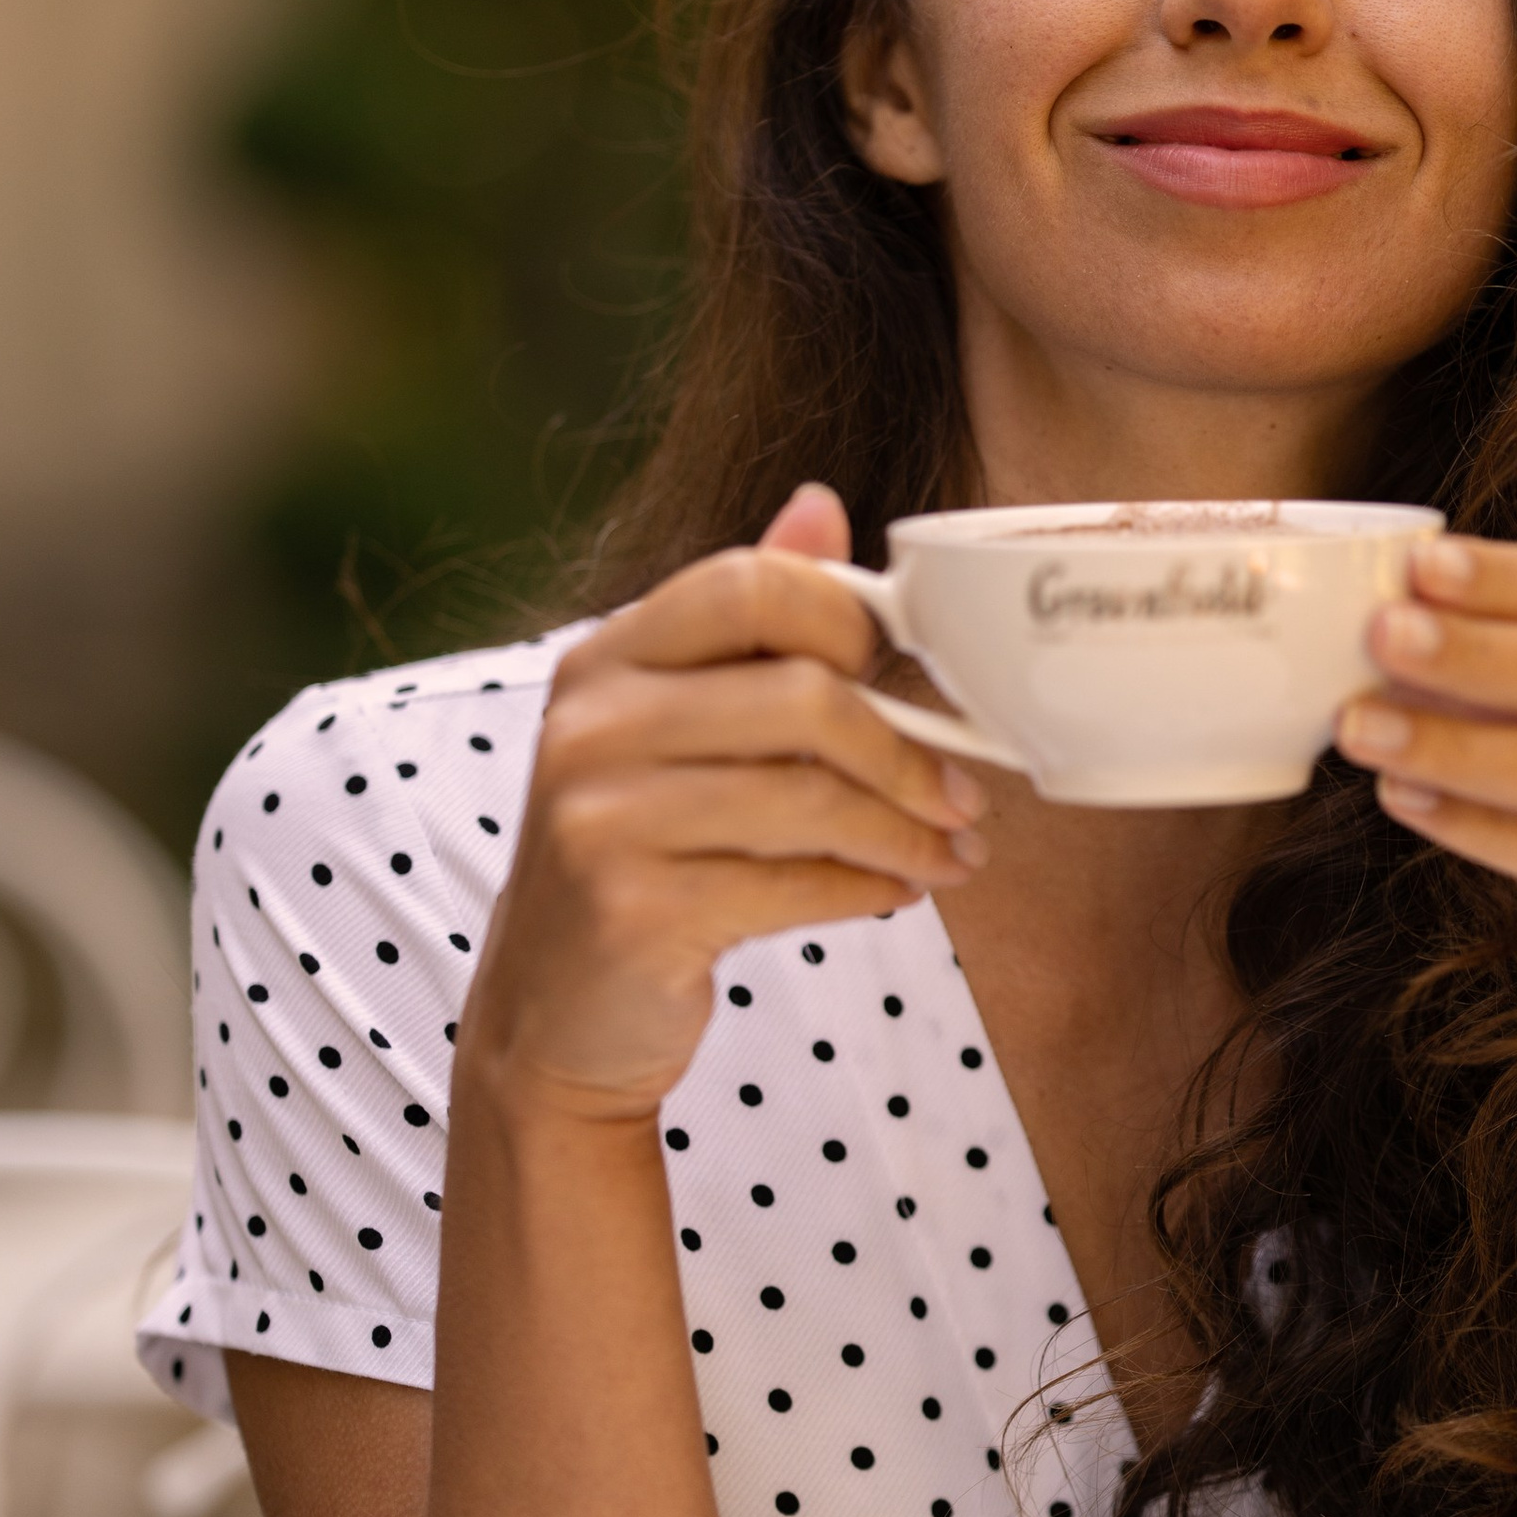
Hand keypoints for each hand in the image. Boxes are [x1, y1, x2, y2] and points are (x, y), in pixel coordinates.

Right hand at [463, 484, 985, 1121]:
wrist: (555, 1011)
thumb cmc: (639, 855)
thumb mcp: (674, 727)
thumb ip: (746, 620)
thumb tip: (821, 505)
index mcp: (606, 659)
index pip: (747, 583)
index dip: (849, 619)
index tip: (908, 670)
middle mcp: (590, 725)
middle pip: (801, 695)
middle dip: (906, 751)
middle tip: (961, 794)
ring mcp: (600, 819)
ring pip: (811, 799)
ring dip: (905, 832)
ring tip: (949, 853)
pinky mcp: (632, 910)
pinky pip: (795, 886)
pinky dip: (868, 889)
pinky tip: (896, 892)